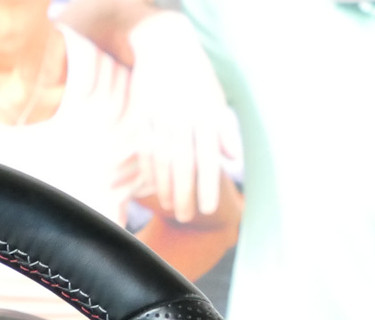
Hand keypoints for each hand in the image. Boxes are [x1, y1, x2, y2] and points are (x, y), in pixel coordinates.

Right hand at [122, 11, 239, 223]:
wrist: (164, 46)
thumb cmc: (195, 78)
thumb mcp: (215, 98)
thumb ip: (223, 130)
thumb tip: (232, 158)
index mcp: (205, 114)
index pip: (208, 158)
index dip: (208, 186)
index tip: (208, 209)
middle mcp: (183, 118)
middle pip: (184, 164)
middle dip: (185, 194)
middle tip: (186, 217)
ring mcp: (160, 117)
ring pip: (162, 161)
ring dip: (165, 188)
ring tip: (170, 208)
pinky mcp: (142, 116)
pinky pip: (145, 150)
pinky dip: (149, 171)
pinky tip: (153, 188)